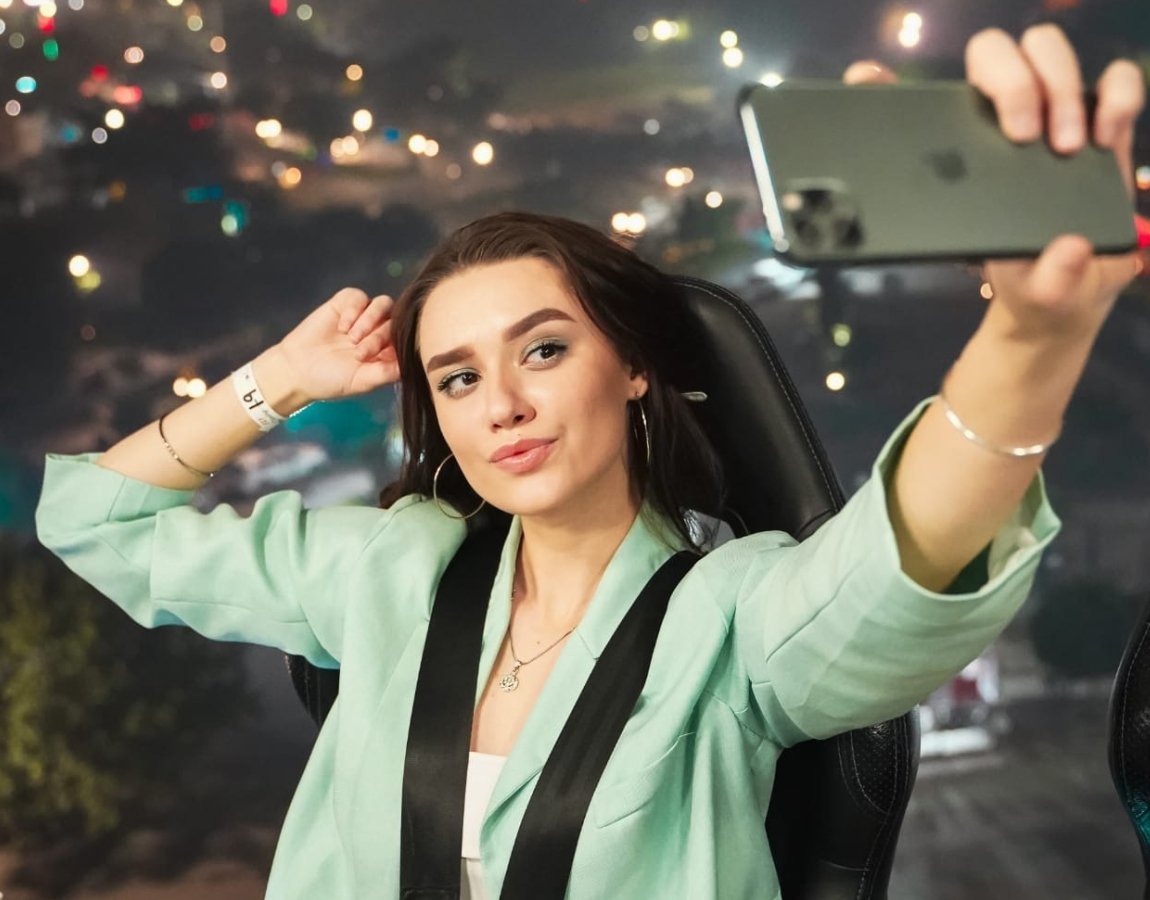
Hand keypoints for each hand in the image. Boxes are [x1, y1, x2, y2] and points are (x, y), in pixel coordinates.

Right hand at [276, 288, 399, 400]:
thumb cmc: (331, 380)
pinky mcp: (345, 304)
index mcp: (388, 351)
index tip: (380, 358)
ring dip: (370, 320)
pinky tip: (341, 327)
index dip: (399, 345)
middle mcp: (379, 331)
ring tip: (352, 338)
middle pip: (396, 321)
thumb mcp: (362, 381)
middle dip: (379, 337)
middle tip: (359, 354)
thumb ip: (387, 372)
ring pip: (383, 304)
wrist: (296, 369)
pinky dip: (353, 310)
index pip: (407, 338)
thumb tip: (412, 364)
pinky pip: (359, 296)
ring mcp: (363, 316)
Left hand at [845, 26, 1145, 343]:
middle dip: (1011, 82)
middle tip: (1023, 138)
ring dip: (1060, 86)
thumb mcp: (1029, 289)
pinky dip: (1115, 95)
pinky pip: (1113, 81)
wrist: (1073, 291)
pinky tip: (1105, 137)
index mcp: (956, 158)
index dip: (883, 82)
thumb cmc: (1030, 281)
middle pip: (992, 54)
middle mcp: (998, 125)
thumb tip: (1071, 248)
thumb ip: (1046, 277)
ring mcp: (1050, 117)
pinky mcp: (1098, 122)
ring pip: (1045, 51)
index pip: (917, 103)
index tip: (869, 80)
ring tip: (1068, 148)